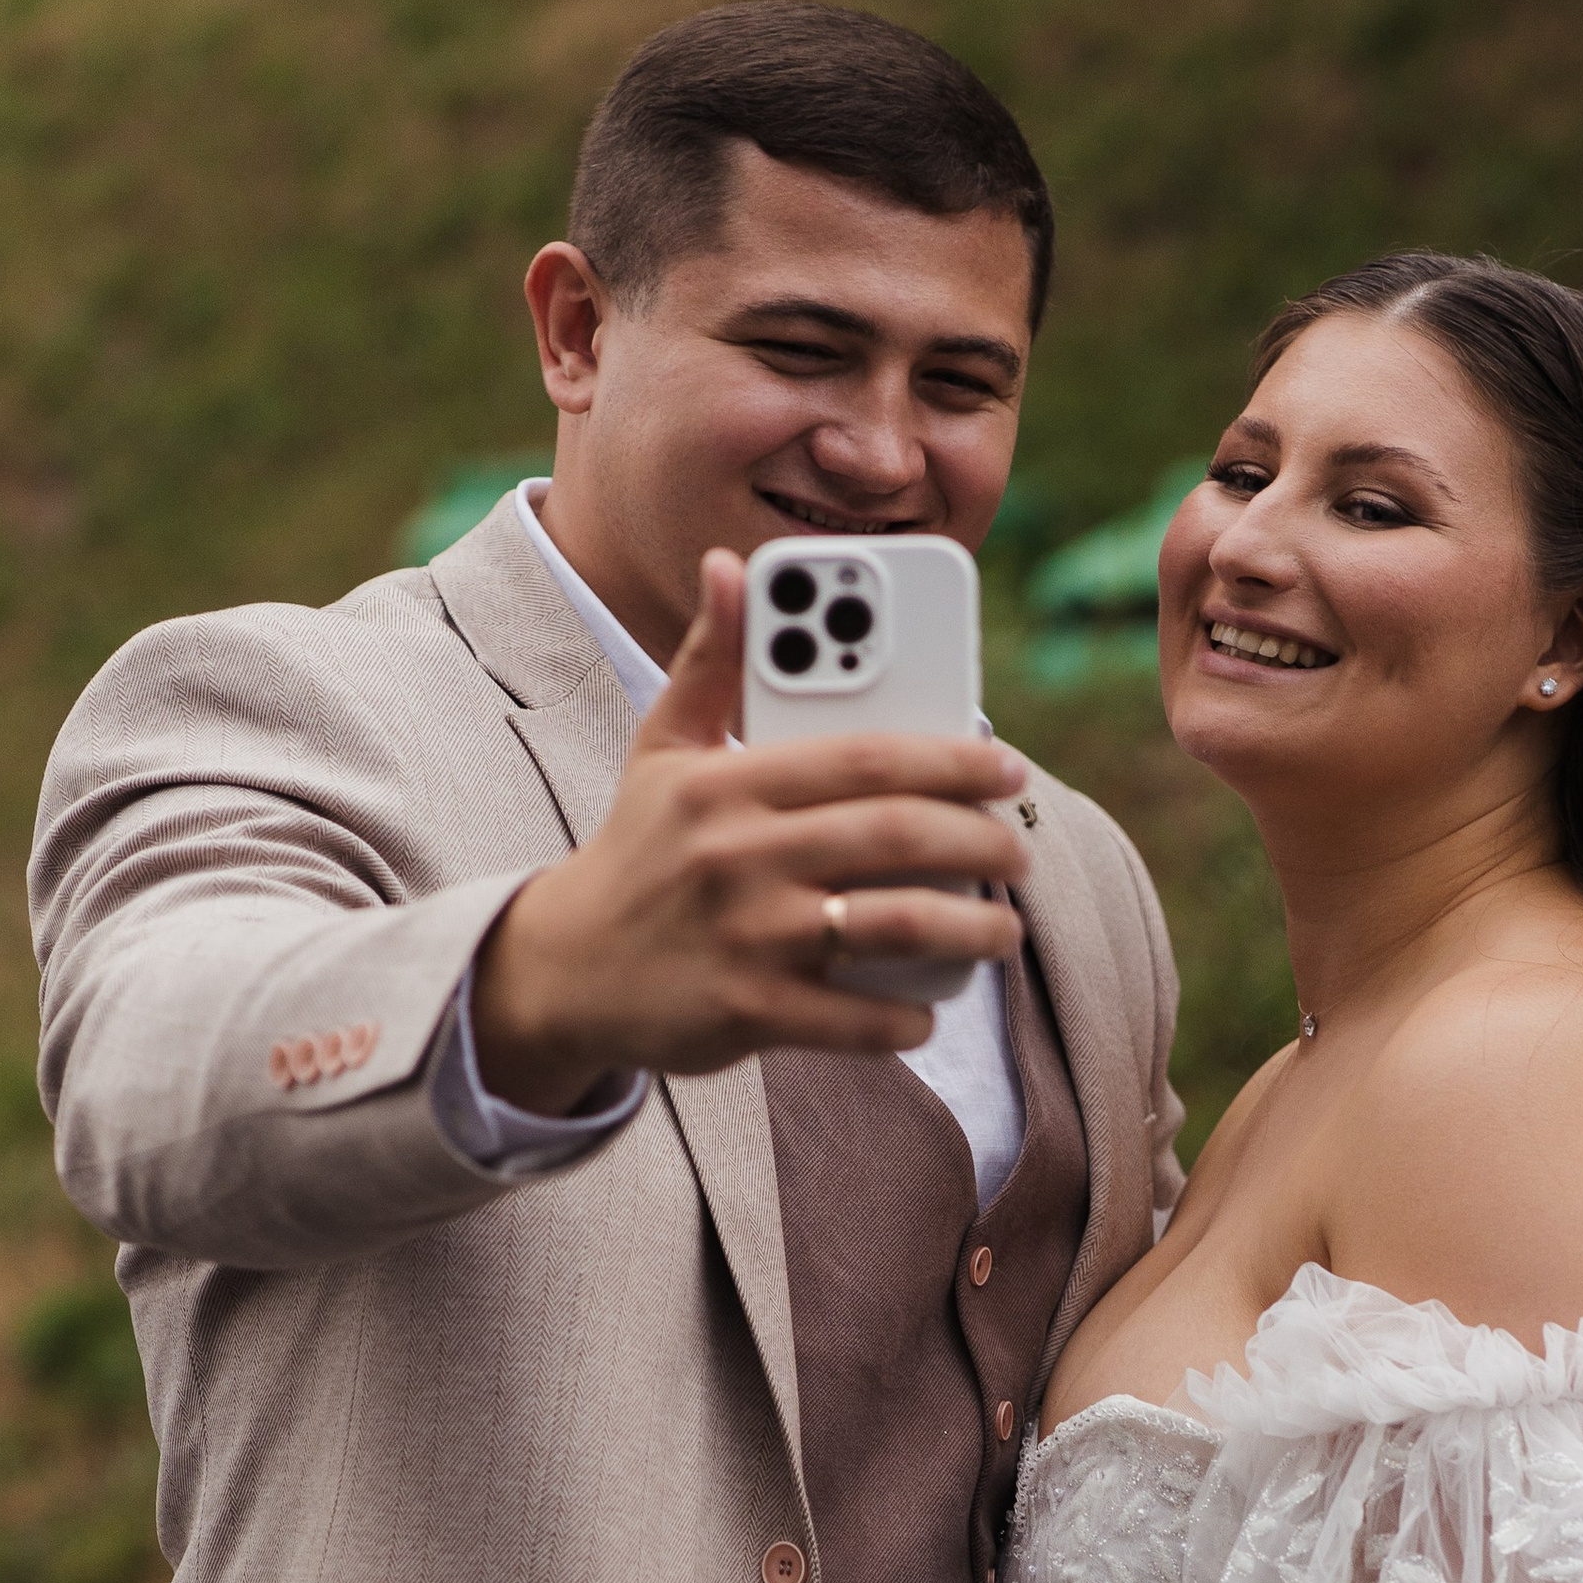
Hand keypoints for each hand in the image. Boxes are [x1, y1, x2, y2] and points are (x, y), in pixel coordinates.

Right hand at [470, 549, 1030, 1112]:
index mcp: (726, 782)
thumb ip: (710, 661)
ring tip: (1002, 931)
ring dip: (969, 929)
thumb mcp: (662, 749)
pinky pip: (852, 1017)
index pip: (864, 757)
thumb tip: (728, 565)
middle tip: (1018, 850)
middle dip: (980, 841)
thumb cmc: (637, 851)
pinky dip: (905, 1018)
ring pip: (891, 924)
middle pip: (894, 834)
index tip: (1008, 768)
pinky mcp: (747, 1011)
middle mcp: (736, 854)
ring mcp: (744, 936)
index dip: (952, 759)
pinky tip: (930, 1009)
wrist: (563, 971)